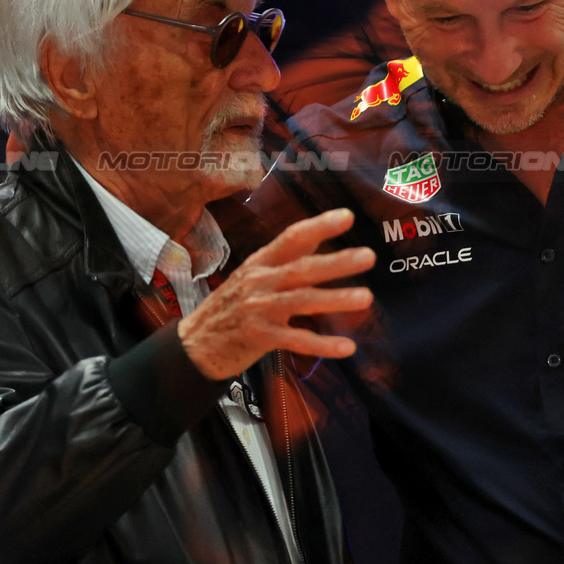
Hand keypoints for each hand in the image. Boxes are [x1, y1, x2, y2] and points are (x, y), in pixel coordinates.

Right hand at [177, 208, 374, 379]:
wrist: (195, 345)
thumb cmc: (230, 306)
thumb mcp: (251, 275)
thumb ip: (284, 258)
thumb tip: (315, 235)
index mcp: (260, 263)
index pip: (291, 238)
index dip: (319, 226)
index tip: (347, 216)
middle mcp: (259, 282)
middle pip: (302, 268)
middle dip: (336, 262)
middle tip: (368, 256)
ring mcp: (258, 309)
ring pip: (302, 301)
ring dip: (336, 299)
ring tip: (366, 298)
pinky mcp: (259, 338)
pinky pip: (296, 340)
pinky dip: (322, 345)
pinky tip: (347, 347)